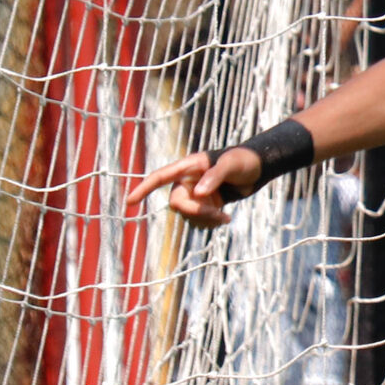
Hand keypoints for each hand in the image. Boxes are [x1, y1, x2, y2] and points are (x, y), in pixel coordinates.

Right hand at [126, 148, 258, 227]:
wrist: (255, 170)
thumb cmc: (242, 161)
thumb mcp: (231, 165)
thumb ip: (214, 176)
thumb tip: (199, 193)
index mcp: (187, 167)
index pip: (159, 177)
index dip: (143, 189)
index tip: (129, 202)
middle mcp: (186, 182)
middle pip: (177, 203)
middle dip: (196, 212)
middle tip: (219, 215)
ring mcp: (194, 196)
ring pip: (188, 216)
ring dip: (206, 220)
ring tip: (226, 218)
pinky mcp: (203, 207)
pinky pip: (197, 221)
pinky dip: (209, 224)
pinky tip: (224, 219)